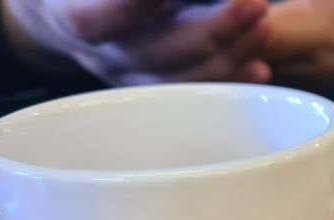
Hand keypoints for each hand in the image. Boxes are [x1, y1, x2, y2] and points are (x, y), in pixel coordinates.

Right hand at [0, 0, 271, 85]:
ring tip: (263, 26)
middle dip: (210, 31)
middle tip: (254, 4)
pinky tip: (262, 69)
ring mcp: (131, 80)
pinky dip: (230, 81)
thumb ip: (126, 1)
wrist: (77, 12)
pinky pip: (195, 96)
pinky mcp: (157, 91)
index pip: (90, 19)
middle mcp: (102, 54)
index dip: (128, 8)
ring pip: (180, 82)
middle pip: (154, 54)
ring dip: (229, 57)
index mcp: (70, 17)